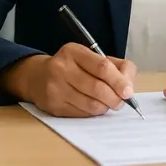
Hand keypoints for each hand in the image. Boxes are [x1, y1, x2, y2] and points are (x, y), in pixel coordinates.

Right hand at [0, 43, 136, 117]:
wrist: (37, 76)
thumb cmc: (71, 66)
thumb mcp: (90, 57)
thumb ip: (114, 66)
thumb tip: (129, 86)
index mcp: (73, 52)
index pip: (101, 67)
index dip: (118, 81)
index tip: (128, 92)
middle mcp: (62, 68)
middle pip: (97, 88)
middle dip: (115, 98)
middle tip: (121, 102)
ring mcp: (56, 88)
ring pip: (91, 104)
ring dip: (105, 107)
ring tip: (108, 103)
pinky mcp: (54, 106)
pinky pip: (82, 114)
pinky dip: (93, 113)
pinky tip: (93, 106)